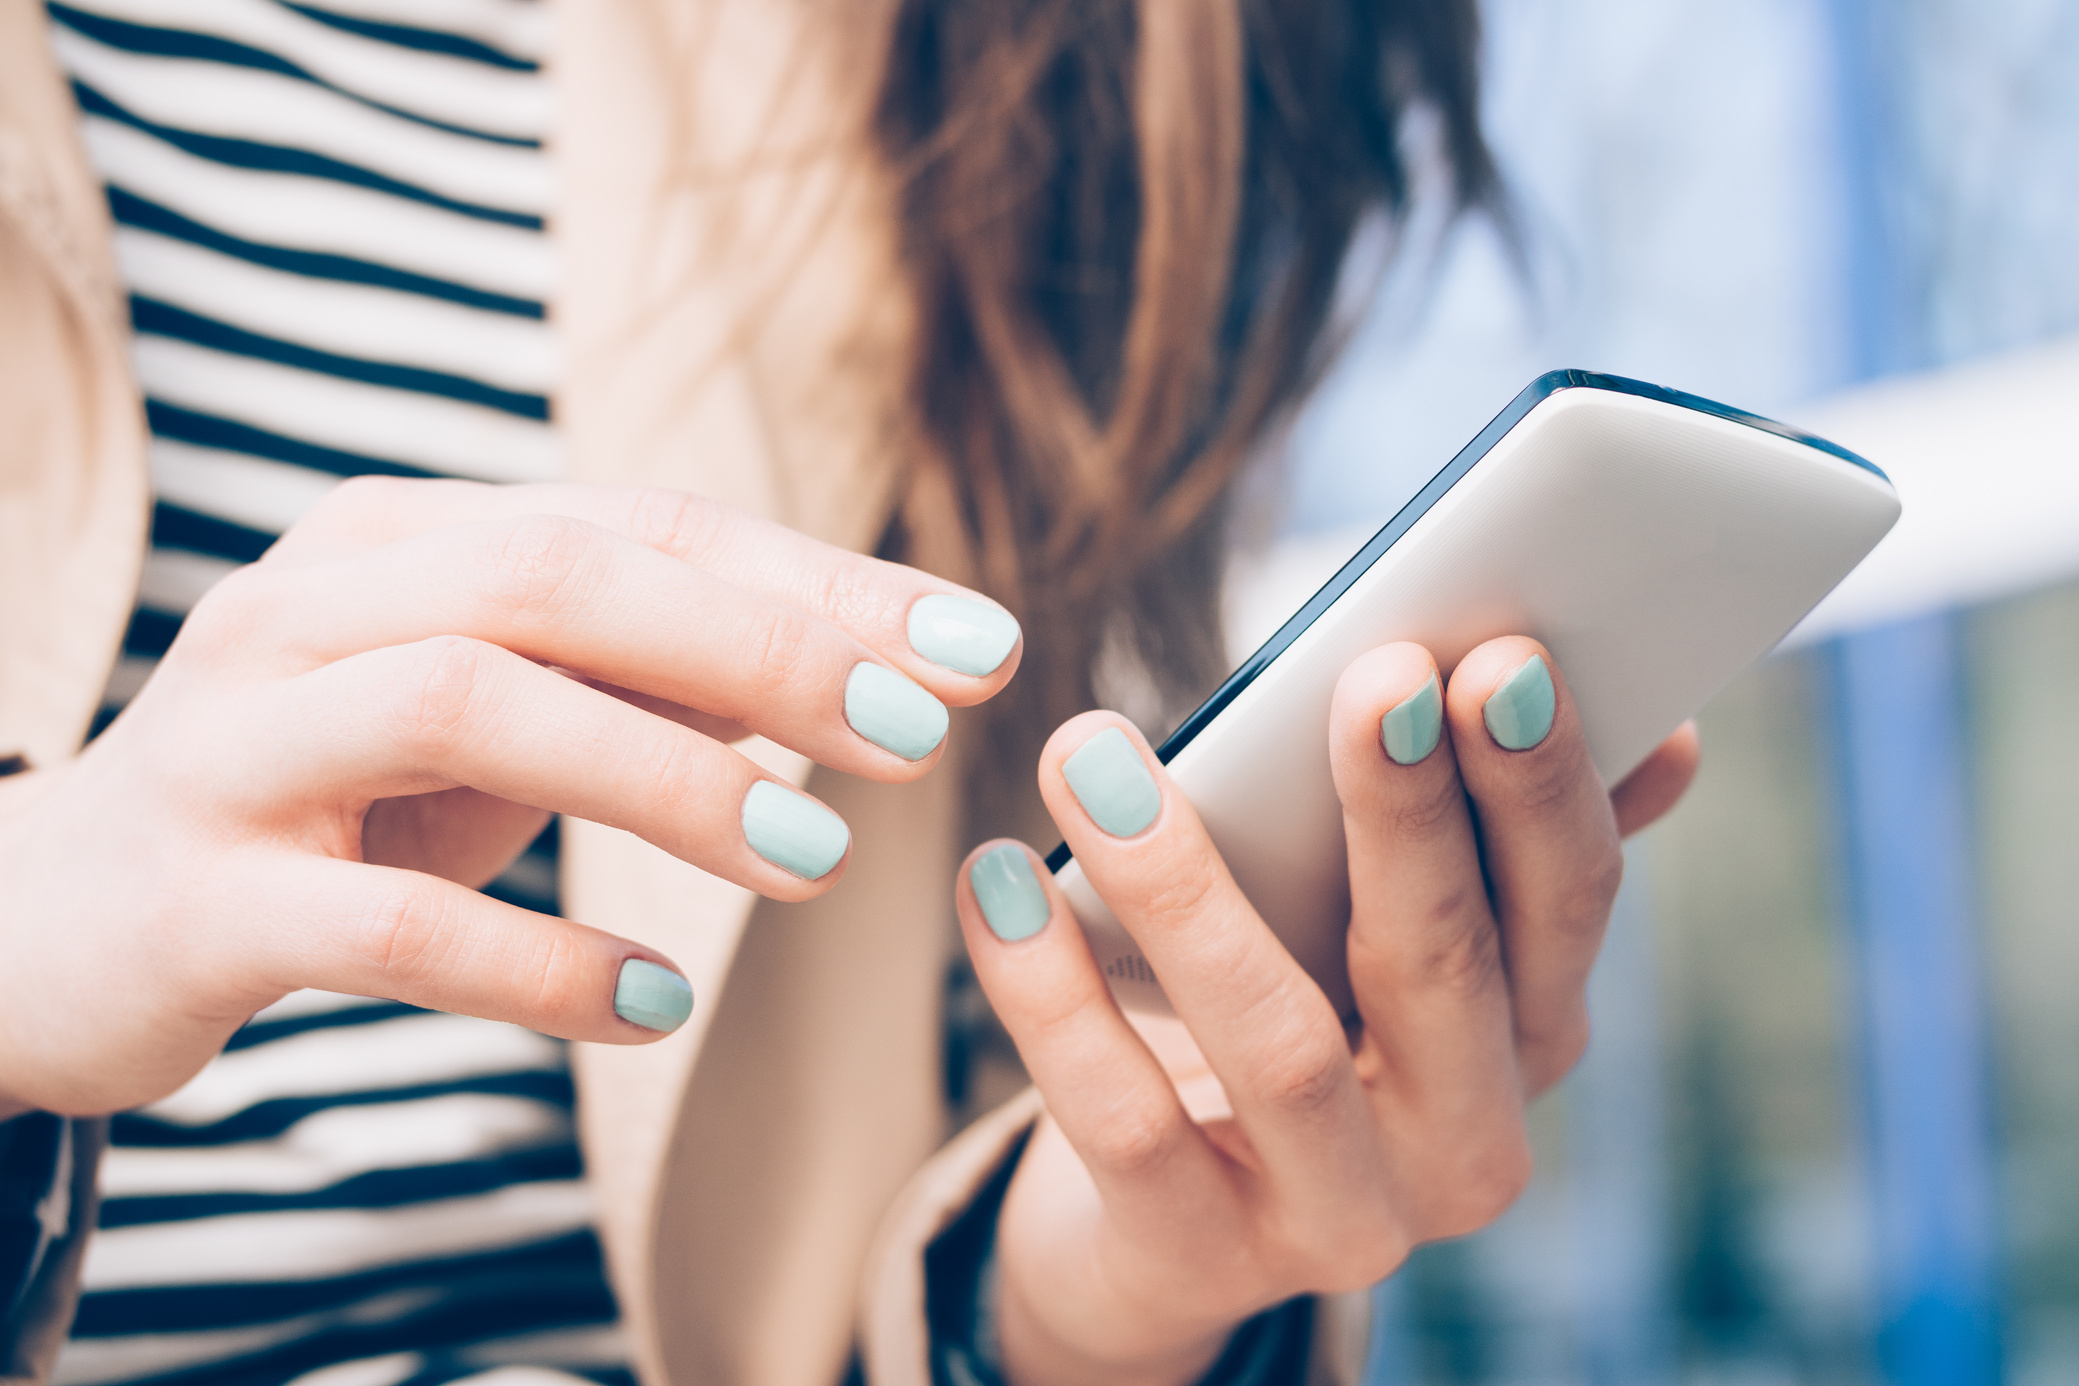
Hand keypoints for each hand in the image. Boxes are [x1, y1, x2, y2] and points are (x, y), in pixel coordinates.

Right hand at [0, 479, 1020, 1117]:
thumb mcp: (499, 720)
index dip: (820, 580)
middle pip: (560, 578)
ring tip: (818, 862)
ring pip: (471, 702)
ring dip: (670, 781)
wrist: (65, 922)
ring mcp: (243, 742)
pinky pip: (389, 921)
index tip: (978, 647)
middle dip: (762, 649)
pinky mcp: (202, 897)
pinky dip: (542, 962)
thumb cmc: (332, 802)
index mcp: (399, 538)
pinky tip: (660, 1003)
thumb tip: (872, 672)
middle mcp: (313, 604)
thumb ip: (652, 681)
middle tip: (918, 738)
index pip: (642, 523)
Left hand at [954, 637, 1697, 1385]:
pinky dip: (1049, 992)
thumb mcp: (1392, 941)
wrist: (1164, 1224)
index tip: (1499, 655)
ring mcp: (1337, 1218)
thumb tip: (1661, 729)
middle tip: (1364, 675)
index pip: (1564, 903)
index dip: (1538, 784)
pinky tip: (995, 880)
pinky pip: (1122, 1120)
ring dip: (1184, 883)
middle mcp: (1464, 1143)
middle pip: (1445, 968)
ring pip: (1278, 1047)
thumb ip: (1493, 840)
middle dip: (1409, 815)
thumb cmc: (1291, 1016)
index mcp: (1529, 1035)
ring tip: (1088, 748)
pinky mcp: (1198, 1256)